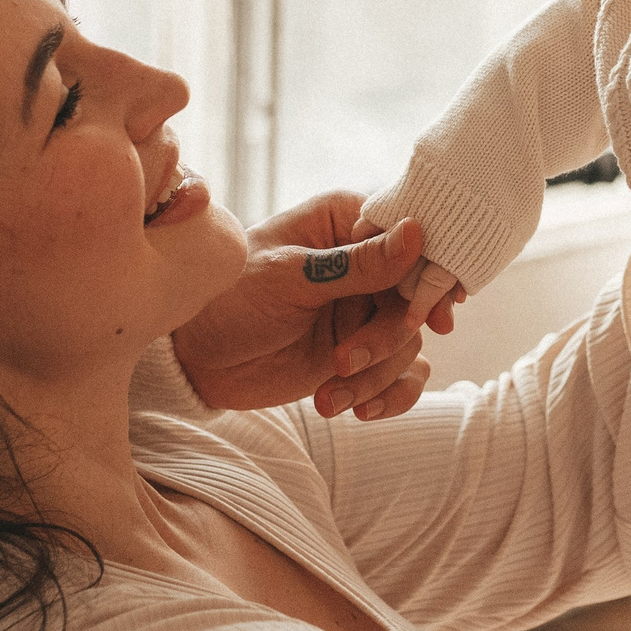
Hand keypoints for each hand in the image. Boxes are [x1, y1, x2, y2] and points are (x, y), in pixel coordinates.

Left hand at [172, 192, 438, 419]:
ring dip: (376, 374)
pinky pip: (403, 374)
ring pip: (410, 342)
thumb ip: (356, 265)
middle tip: (346, 359)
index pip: (413, 236)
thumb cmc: (229, 298)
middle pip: (416, 297)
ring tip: (330, 392)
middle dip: (387, 337)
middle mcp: (365, 262)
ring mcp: (364, 310)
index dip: (430, 274)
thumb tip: (417, 233)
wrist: (196, 359)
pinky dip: (389, 395)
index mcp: (346, 221)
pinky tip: (357, 410)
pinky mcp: (362, 353)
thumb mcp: (289, 277)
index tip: (434, 313)